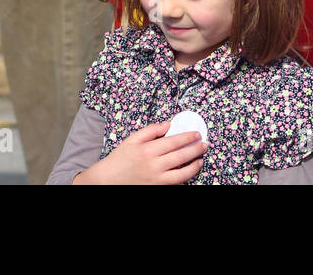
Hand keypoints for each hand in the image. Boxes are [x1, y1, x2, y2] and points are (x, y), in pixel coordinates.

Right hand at [73, 121, 205, 184]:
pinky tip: (189, 171)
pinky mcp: (157, 188)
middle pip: (181, 156)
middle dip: (196, 149)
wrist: (107, 181)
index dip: (188, 137)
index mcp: (148, 150)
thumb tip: (168, 124)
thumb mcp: (132, 140)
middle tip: (205, 144)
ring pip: (182, 173)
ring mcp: (156, 179)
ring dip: (195, 165)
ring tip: (201, 159)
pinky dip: (185, 177)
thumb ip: (151, 130)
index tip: (197, 133)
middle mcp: (154, 165)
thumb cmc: (120, 159)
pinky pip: (175, 183)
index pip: (174, 141)